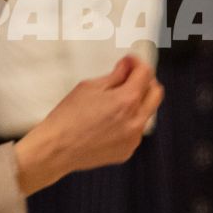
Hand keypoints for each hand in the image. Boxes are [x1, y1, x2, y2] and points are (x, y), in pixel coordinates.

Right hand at [14, 55, 164, 194]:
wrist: (56, 149)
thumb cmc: (67, 118)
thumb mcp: (89, 87)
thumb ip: (115, 75)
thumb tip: (127, 67)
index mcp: (127, 101)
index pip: (145, 74)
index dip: (137, 63)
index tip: (129, 61)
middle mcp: (135, 121)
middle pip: (155, 93)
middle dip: (145, 81)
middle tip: (129, 77)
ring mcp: (133, 139)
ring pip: (146, 113)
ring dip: (136, 103)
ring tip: (113, 102)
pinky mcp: (127, 151)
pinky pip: (135, 131)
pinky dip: (128, 122)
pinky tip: (108, 122)